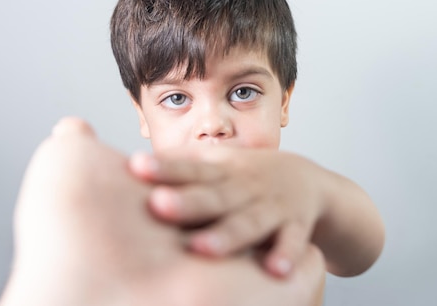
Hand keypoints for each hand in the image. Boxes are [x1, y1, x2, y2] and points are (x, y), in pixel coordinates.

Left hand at [128, 148, 324, 277]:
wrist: (306, 180)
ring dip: (228, 235)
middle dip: (188, 202)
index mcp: (221, 171)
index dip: (164, 169)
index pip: (189, 169)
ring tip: (202, 248)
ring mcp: (271, 205)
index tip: (136, 166)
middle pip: (214, 195)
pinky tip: (274, 271)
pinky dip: (286, 254)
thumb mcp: (217, 165)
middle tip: (159, 205)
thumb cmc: (245, 177)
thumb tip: (129, 167)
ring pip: (248, 221)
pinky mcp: (296, 224)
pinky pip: (292, 241)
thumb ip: (180, 167)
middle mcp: (244, 186)